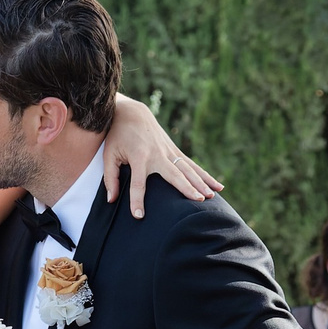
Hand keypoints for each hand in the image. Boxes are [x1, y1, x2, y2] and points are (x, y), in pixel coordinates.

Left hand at [99, 95, 219, 217]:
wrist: (133, 113)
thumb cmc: (118, 136)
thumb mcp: (109, 154)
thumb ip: (110, 177)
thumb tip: (111, 200)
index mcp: (139, 156)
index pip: (139, 183)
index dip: (137, 199)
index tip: (139, 215)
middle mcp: (157, 154)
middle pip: (174, 174)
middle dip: (186, 188)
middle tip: (197, 201)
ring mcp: (169, 152)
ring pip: (188, 170)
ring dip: (200, 183)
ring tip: (210, 197)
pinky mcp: (175, 151)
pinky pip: (192, 166)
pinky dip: (206, 176)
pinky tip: (218, 187)